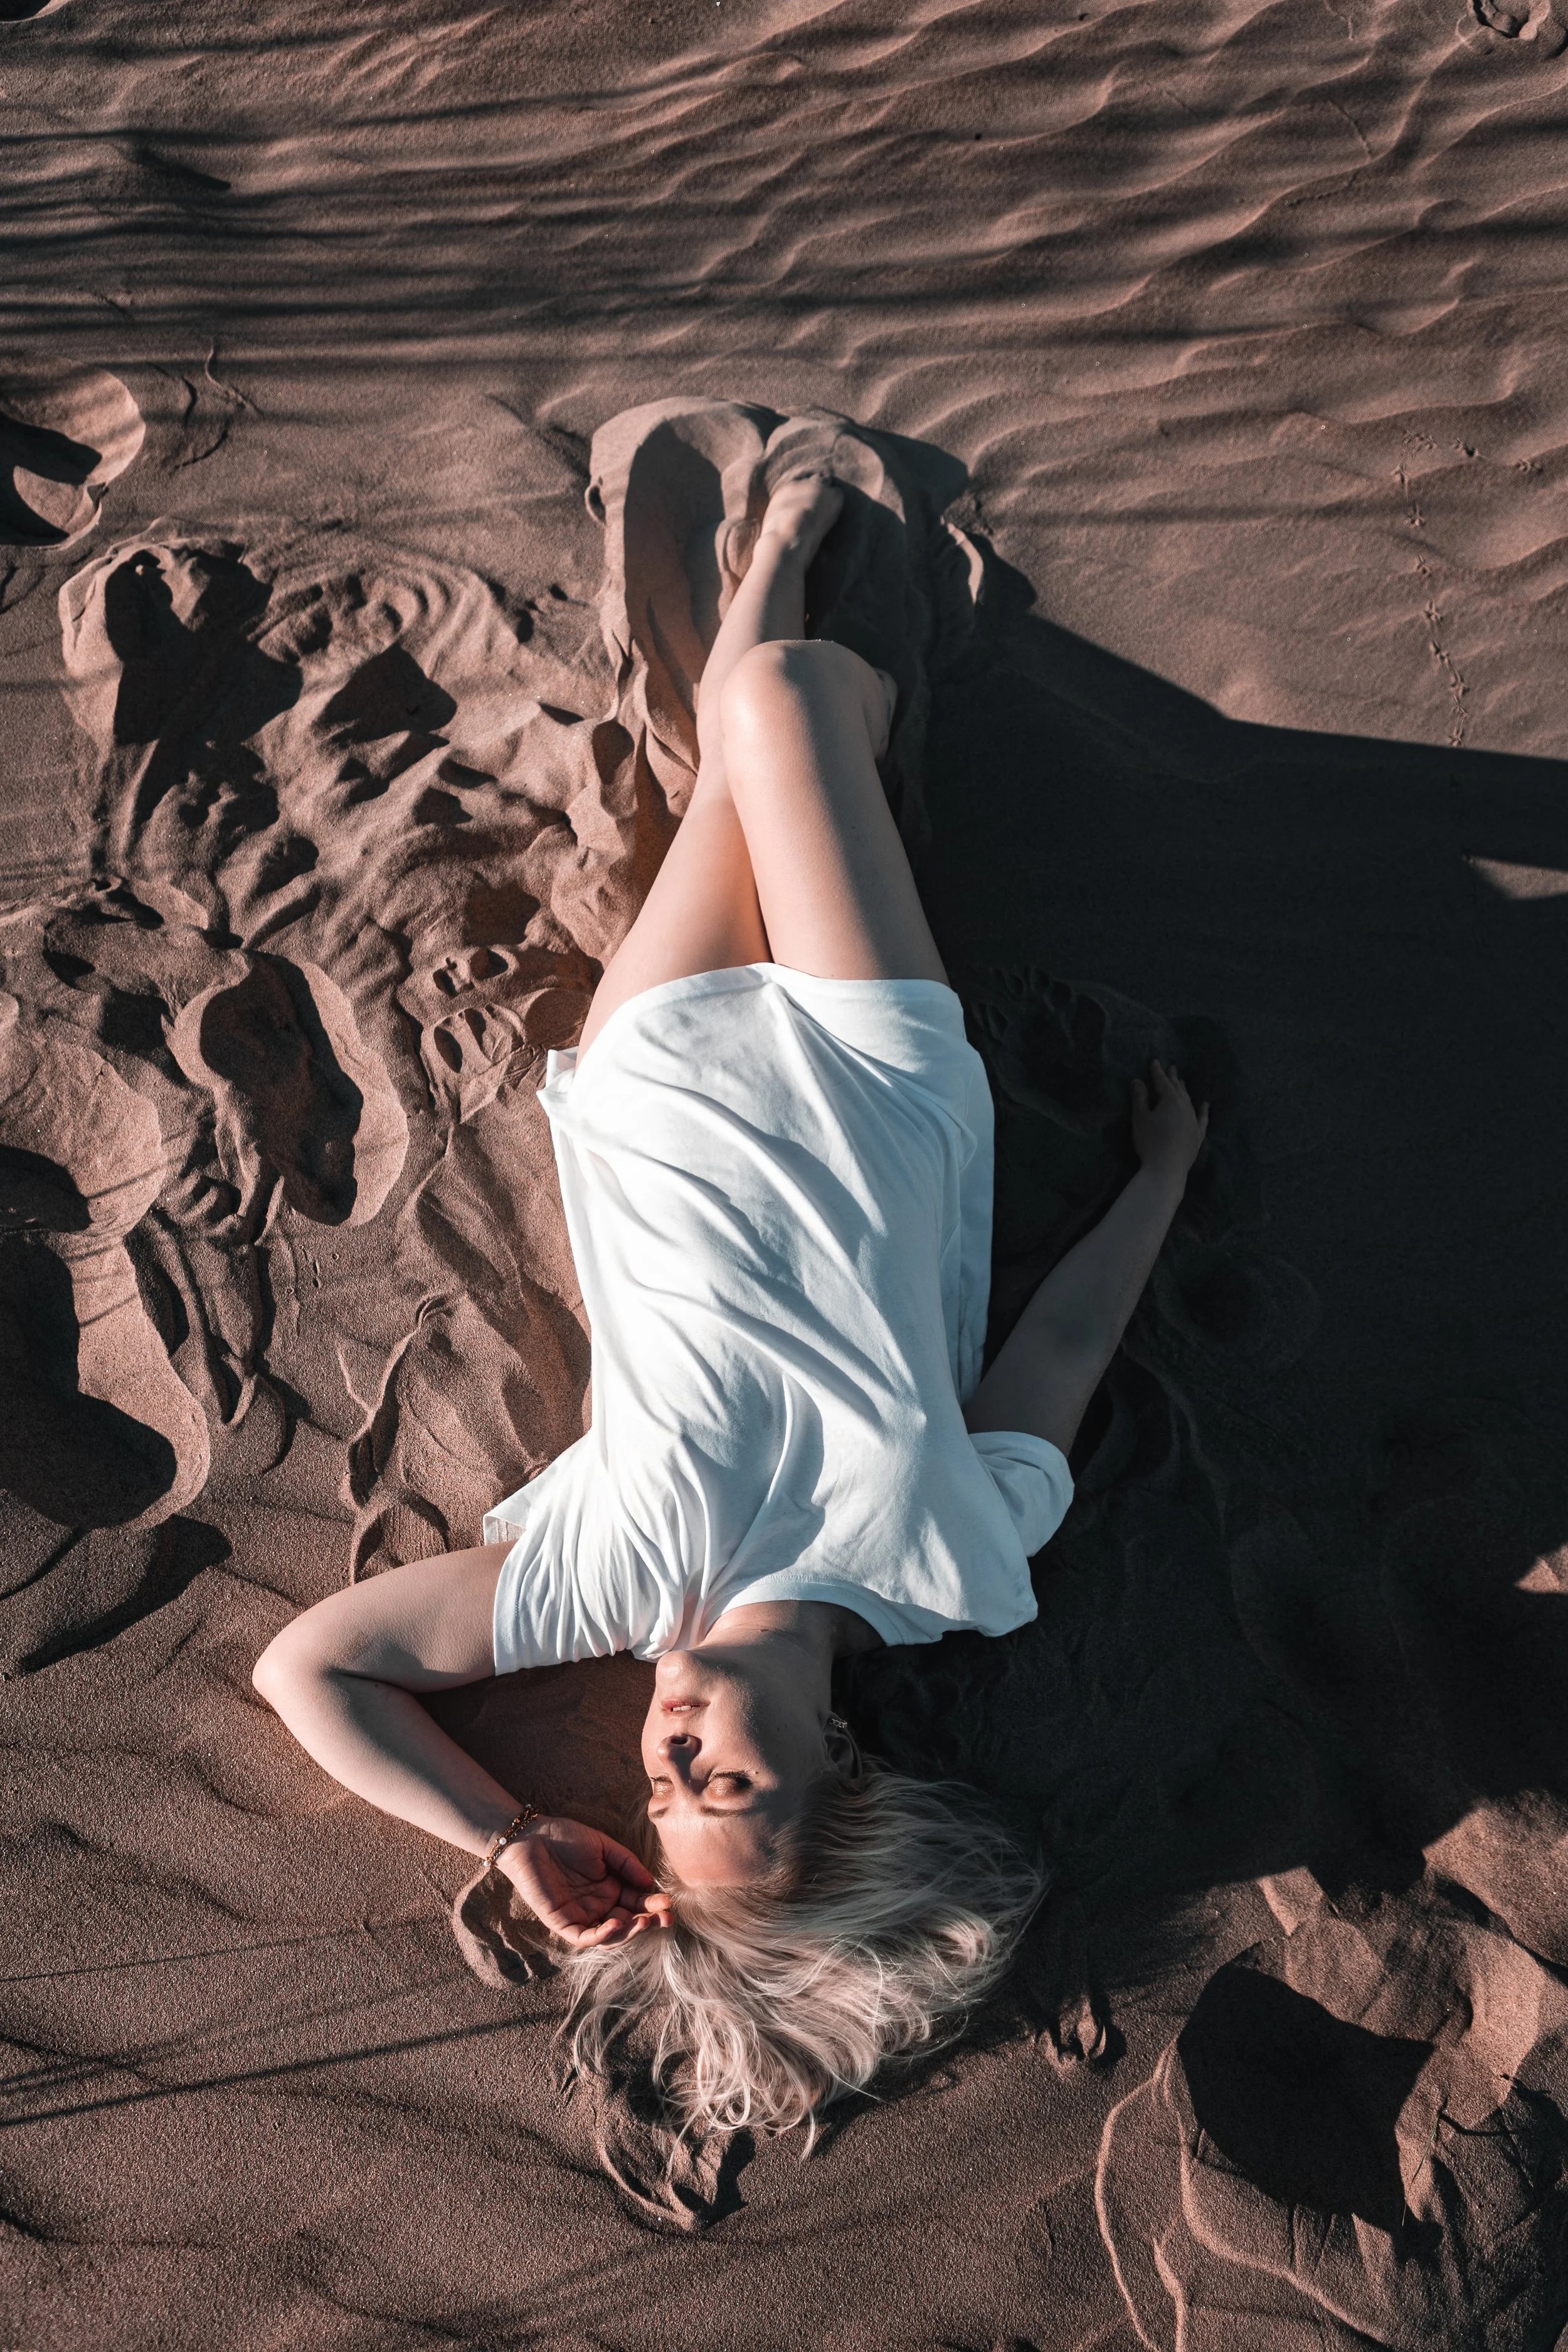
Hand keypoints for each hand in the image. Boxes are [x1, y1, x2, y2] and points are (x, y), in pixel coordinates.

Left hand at [496, 1816, 673, 1950]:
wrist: (532, 1836)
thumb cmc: (566, 1838)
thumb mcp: (604, 1847)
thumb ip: (627, 1864)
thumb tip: (650, 1883)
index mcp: (610, 1888)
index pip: (637, 1902)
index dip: (653, 1904)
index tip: (669, 1901)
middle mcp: (598, 1906)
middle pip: (628, 1922)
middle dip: (648, 1922)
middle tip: (666, 1918)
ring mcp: (581, 1915)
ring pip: (610, 1935)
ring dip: (629, 1931)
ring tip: (645, 1921)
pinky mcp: (562, 1922)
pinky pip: (584, 1937)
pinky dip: (601, 1935)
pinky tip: (617, 1923)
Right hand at [1131, 1059, 1208, 1183]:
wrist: (1167, 1168)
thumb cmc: (1150, 1141)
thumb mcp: (1140, 1118)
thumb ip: (1139, 1099)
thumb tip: (1137, 1081)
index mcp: (1170, 1100)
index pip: (1162, 1082)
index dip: (1157, 1071)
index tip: (1155, 1061)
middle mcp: (1185, 1107)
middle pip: (1178, 1088)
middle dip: (1173, 1078)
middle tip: (1171, 1067)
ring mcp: (1193, 1121)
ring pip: (1189, 1101)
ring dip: (1185, 1090)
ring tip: (1182, 1081)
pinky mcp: (1198, 1135)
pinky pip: (1202, 1119)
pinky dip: (1203, 1111)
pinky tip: (1205, 1105)